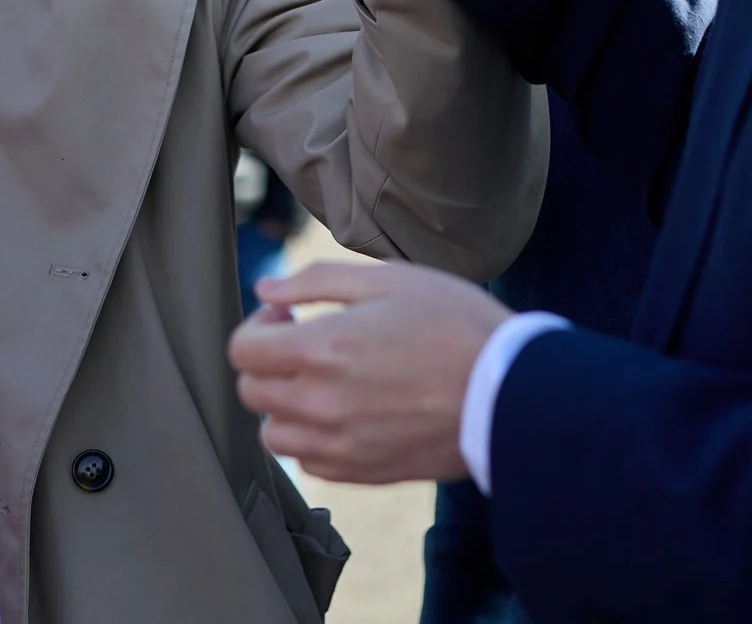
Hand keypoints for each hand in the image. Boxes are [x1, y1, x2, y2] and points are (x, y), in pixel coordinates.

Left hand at [228, 260, 511, 484]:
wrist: (509, 391)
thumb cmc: (454, 325)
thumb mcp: (388, 279)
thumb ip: (316, 281)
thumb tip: (266, 290)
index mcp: (321, 350)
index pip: (242, 350)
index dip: (259, 325)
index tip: (289, 316)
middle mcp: (320, 404)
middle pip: (252, 391)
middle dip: (269, 361)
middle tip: (309, 342)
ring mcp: (340, 445)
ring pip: (273, 435)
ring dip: (285, 405)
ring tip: (325, 382)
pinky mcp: (362, 472)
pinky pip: (309, 463)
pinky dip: (313, 439)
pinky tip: (346, 412)